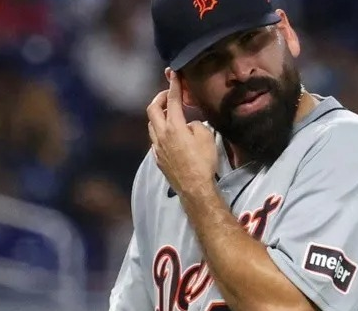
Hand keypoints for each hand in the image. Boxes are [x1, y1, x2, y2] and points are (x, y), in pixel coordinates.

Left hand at [147, 70, 217, 196]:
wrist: (195, 188)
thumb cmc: (203, 162)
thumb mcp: (206, 137)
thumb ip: (196, 124)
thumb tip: (189, 124)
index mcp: (174, 126)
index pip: (172, 100)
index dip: (174, 85)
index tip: (174, 75)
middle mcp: (161, 135)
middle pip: (152, 109)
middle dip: (160, 98)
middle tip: (169, 95)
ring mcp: (157, 148)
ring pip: (151, 125)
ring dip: (158, 116)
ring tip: (169, 115)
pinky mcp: (158, 159)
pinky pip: (154, 140)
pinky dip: (160, 132)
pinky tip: (169, 136)